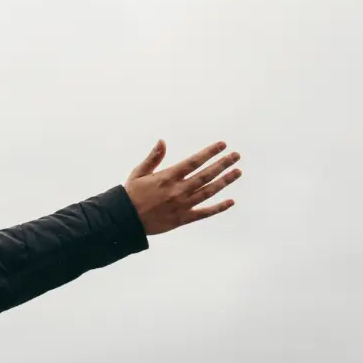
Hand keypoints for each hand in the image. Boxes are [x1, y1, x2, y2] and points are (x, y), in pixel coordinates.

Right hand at [124, 140, 241, 235]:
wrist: (125, 221)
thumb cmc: (130, 195)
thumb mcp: (138, 173)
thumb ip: (153, 158)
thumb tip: (162, 142)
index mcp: (168, 177)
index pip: (194, 162)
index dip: (209, 152)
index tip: (222, 145)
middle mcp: (178, 191)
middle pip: (206, 175)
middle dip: (223, 164)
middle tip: (236, 155)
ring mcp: (182, 205)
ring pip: (209, 191)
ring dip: (224, 181)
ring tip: (237, 172)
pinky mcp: (182, 219)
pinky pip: (204, 213)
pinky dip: (218, 208)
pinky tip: (230, 202)